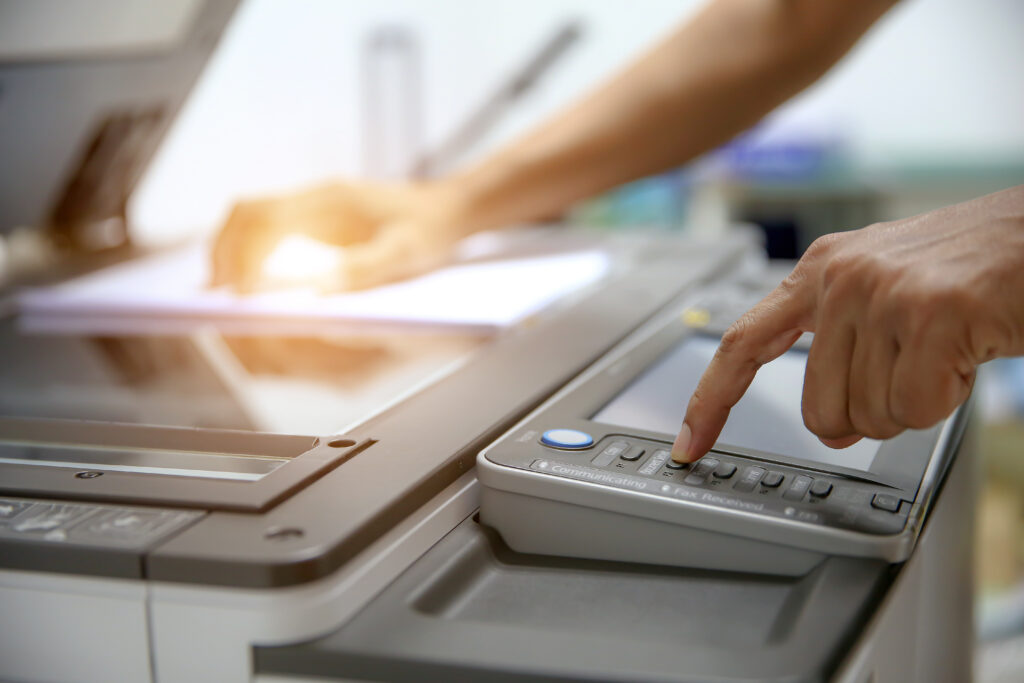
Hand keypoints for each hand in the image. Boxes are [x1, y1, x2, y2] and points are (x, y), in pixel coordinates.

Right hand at [210, 181, 468, 292]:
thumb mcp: (408, 254)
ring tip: (222, 296)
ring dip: (232, 254)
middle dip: (224, 253)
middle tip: (213, 297)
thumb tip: (318, 294)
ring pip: (251, 221)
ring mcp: (314, 208)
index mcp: (331, 199)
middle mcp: (315, 198)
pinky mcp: (318, 222)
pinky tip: (252, 290)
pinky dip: (252, 257)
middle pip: (245, 215)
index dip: (244, 257)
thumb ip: (365, 270)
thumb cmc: (433, 230)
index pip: (264, 218)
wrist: (453, 208)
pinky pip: (270, 233)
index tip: (240, 295)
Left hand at [672, 185, 1023, 462]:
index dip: (712, 400)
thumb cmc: (968, 268)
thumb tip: (832, 427)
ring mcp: (881, 294)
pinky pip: (916, 407)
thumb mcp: (884, 294)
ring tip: (944, 351)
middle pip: (819, 409)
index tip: (690, 442)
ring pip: (870, 415)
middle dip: (868, 414)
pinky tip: (964, 354)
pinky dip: (948, 399)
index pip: (742, 344)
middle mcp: (840, 278)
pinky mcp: (929, 315)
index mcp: (818, 271)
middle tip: (913, 372)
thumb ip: (842, 354)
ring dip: (915, 402)